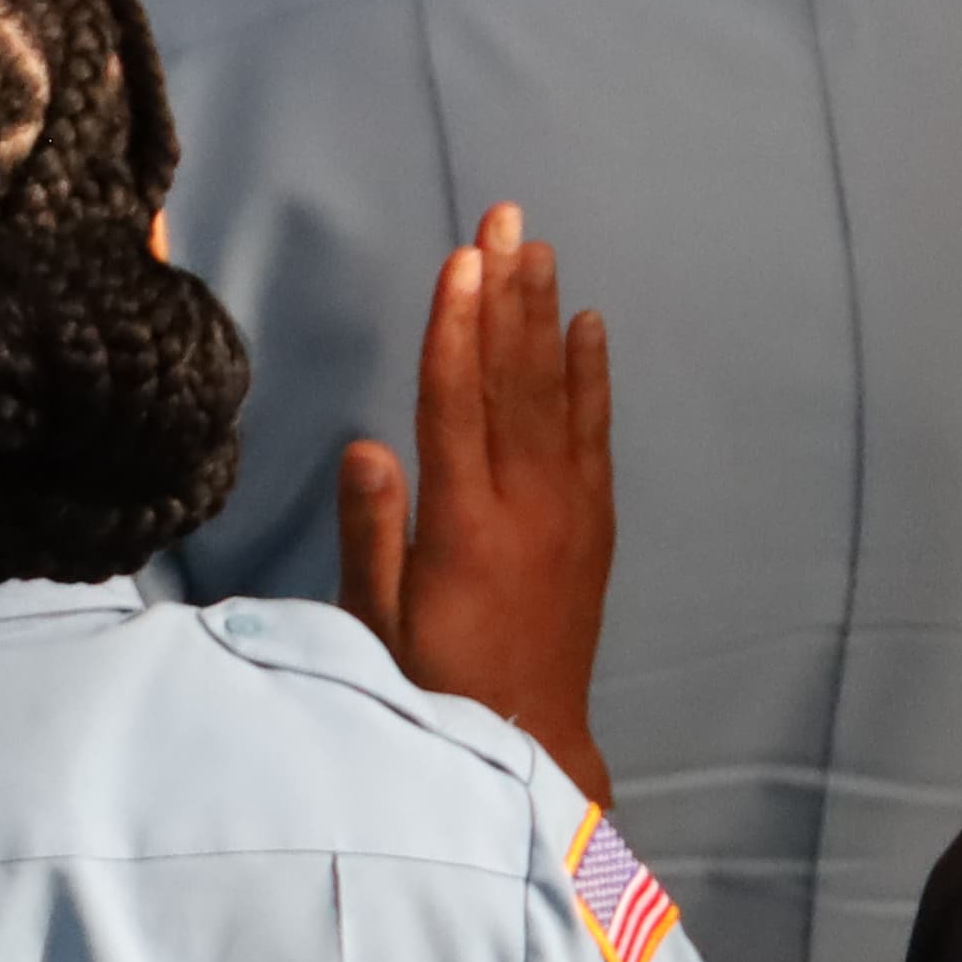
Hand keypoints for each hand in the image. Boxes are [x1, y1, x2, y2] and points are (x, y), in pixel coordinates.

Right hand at [334, 202, 613, 804]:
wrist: (534, 741)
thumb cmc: (433, 686)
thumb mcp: (378, 622)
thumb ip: (374, 533)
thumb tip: (367, 445)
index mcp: (465, 524)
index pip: (457, 403)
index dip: (455, 327)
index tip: (458, 260)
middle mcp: (527, 504)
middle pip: (514, 379)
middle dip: (506, 294)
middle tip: (506, 219)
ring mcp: (568, 510)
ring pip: (556, 394)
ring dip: (545, 318)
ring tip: (539, 251)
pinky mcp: (592, 524)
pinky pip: (594, 433)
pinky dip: (592, 376)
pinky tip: (587, 329)